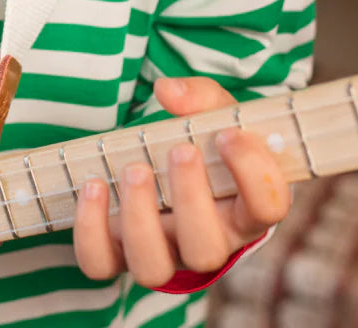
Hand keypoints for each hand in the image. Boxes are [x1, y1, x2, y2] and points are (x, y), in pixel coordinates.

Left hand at [72, 76, 290, 286]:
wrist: (171, 168)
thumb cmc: (204, 142)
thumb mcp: (214, 113)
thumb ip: (200, 97)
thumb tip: (168, 91)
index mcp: (243, 208)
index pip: (267, 209)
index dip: (255, 175)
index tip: (230, 134)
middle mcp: (206, 241)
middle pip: (206, 250)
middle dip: (191, 199)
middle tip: (181, 151)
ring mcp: (161, 252)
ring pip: (152, 267)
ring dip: (139, 218)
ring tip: (134, 168)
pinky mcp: (117, 251)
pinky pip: (100, 262)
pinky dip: (90, 229)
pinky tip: (94, 186)